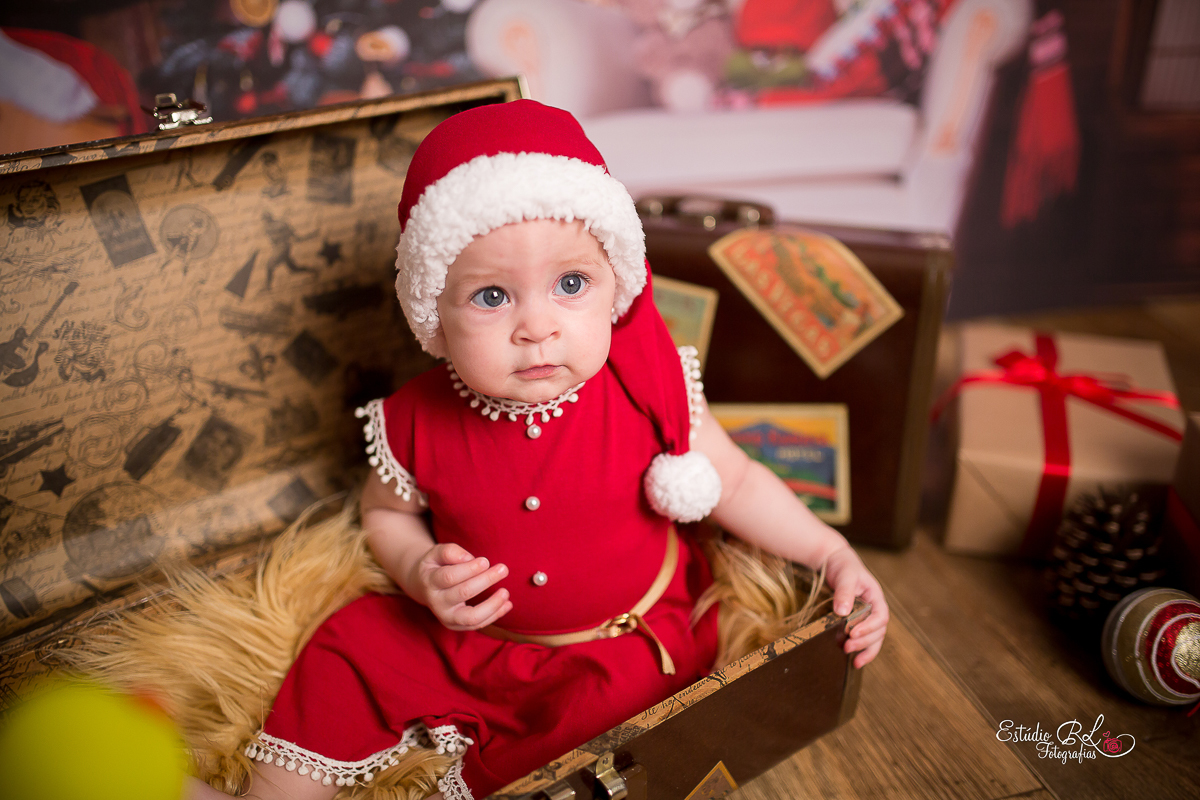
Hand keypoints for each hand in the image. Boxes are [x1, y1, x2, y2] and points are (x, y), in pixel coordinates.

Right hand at [407, 543, 512, 630]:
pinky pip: (478, 625)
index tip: (486, 561)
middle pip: (463, 593)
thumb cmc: (435, 566)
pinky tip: (508, 604)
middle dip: (485, 580)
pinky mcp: (457, 626)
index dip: (469, 569)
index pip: (449, 577)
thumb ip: (450, 552)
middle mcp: (436, 602)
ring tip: (506, 592)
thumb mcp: (436, 553)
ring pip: (471, 617)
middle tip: (503, 569)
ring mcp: (446, 617)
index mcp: (430, 582)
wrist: (424, 587)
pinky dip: (495, 615)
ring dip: (492, 605)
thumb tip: (469, 558)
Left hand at [823, 547, 888, 668]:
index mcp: (876, 597)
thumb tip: (842, 612)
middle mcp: (874, 610)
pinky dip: (860, 649)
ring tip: (853, 660)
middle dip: (865, 642)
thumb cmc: (842, 566)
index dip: (870, 627)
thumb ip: (844, 592)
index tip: (853, 633)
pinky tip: (853, 659)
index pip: (880, 617)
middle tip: (847, 647)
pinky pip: (863, 638)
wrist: (833, 562)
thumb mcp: (845, 575)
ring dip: (865, 650)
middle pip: (878, 631)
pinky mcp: (855, 622)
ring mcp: (866, 617)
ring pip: (873, 638)